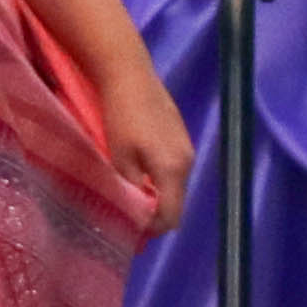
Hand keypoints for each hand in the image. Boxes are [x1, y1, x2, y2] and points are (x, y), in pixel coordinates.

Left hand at [92, 62, 197, 233]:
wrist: (128, 73)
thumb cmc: (119, 115)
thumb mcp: (119, 156)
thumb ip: (130, 188)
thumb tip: (134, 215)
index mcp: (173, 169)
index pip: (172, 216)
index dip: (152, 230)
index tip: (129, 233)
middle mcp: (187, 161)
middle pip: (175, 201)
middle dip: (153, 213)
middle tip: (126, 217)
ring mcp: (186, 147)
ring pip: (174, 185)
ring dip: (155, 194)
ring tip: (129, 194)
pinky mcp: (180, 135)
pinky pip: (173, 168)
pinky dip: (158, 177)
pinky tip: (137, 170)